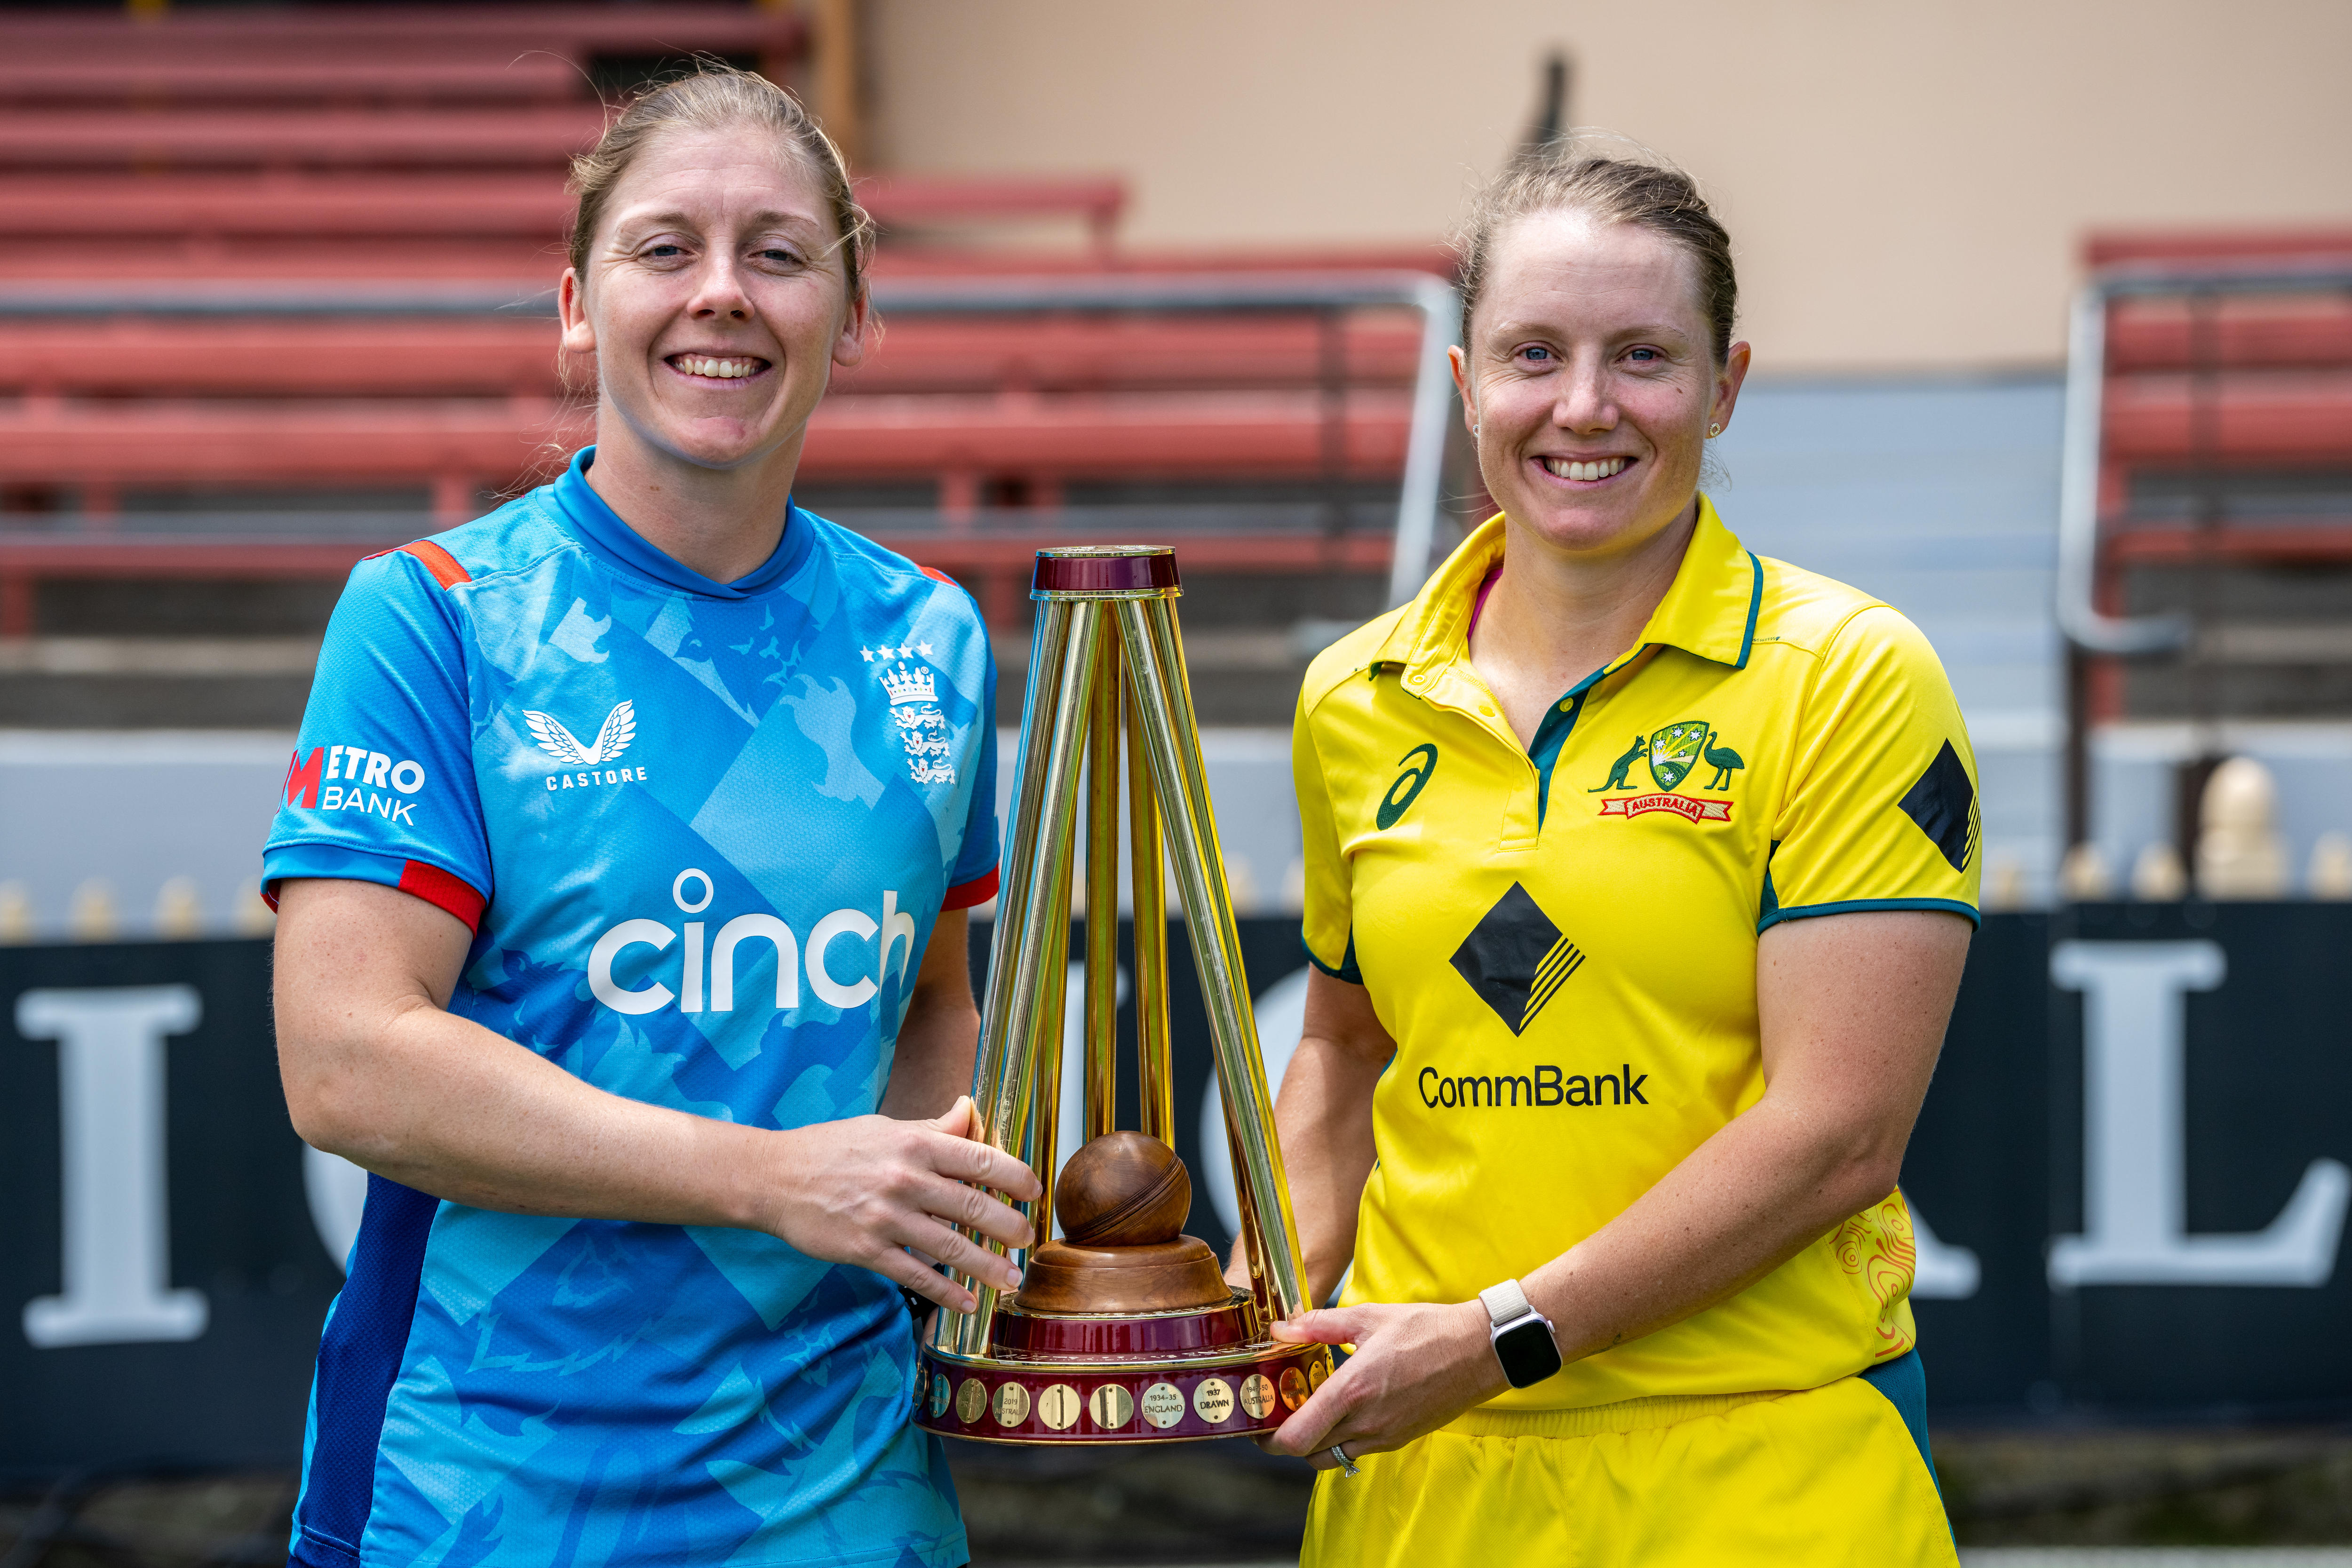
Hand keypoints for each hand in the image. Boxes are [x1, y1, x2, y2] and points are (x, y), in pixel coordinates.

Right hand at [762, 1095, 1042, 1312]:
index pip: (980, 1160)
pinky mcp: (867, 1250)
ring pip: (950, 1246)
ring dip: (987, 1267)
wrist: (775, 1177)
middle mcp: (905, 1179)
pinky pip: (916, 1275)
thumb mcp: (885, 1128)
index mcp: (915, 1144)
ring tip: (1011, 1280)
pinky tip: (968, 1304)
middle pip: (974, 1207)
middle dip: (1010, 1228)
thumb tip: (970, 1112)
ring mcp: (886, 1217)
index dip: (1016, 1177)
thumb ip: (932, 1129)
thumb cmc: (832, 1148)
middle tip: (1028, 1240)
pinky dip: (946, 1292)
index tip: (1034, 1192)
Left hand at [1263, 1300, 1507, 1467]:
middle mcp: (1366, 1422)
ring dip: (1315, 1443)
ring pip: (1333, 1457)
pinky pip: (1359, 1451)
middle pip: (1307, 1453)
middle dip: (1287, 1439)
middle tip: (1280, 1415)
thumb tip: (1282, 1328)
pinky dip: (1343, 1439)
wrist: (1479, 1351)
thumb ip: (1320, 1325)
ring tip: (1312, 1412)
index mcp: (1352, 1390)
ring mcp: (1385, 1436)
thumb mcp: (1368, 1317)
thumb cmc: (1427, 1330)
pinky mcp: (1400, 1439)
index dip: (1269, 1438)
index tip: (1259, 1423)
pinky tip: (1346, 1410)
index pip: (1296, 1437)